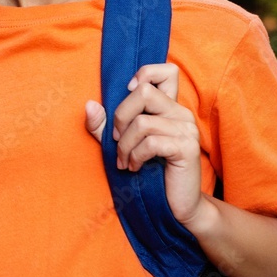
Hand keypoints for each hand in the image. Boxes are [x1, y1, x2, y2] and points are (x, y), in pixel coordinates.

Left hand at [83, 63, 204, 224]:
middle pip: (144, 92)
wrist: (175, 205)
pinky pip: (151, 143)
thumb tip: (89, 105)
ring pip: (142, 122)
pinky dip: (135, 156)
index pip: (167, 71)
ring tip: (124, 161)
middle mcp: (181, 113)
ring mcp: (186, 130)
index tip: (129, 93)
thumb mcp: (121, 145)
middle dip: (120, 117)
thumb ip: (104, 127)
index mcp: (168, 107)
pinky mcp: (187, 148)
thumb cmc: (149, 172)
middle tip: (117, 140)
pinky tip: (133, 168)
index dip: (145, 74)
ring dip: (124, 146)